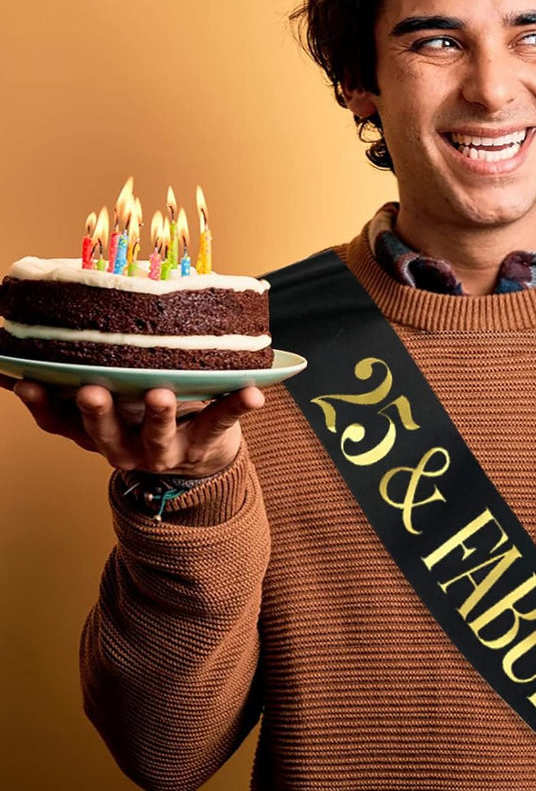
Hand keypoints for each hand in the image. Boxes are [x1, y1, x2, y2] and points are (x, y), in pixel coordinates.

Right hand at [3, 376, 263, 476]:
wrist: (201, 461)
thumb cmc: (148, 416)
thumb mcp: (116, 403)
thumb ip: (89, 375)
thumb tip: (47, 329)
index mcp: (101, 434)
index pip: (61, 424)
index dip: (42, 406)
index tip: (25, 383)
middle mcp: (128, 449)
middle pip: (106, 435)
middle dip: (97, 413)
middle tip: (92, 390)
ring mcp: (167, 451)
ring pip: (158, 437)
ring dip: (159, 415)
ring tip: (161, 394)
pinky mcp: (206, 443)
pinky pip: (222, 422)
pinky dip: (238, 406)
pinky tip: (254, 393)